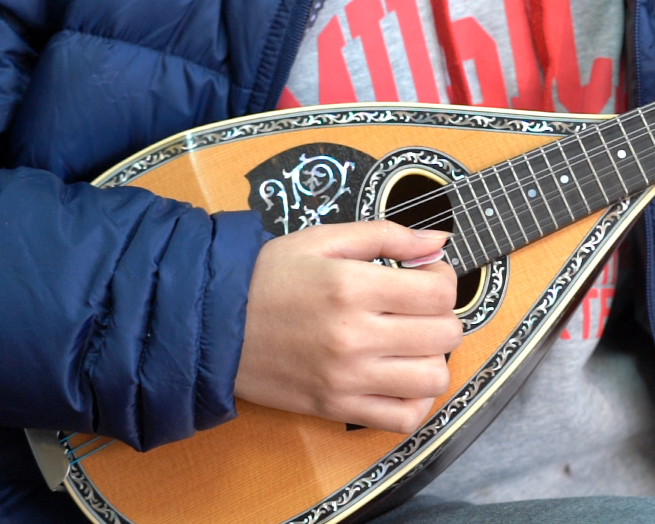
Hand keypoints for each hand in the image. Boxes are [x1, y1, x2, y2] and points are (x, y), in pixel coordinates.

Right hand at [235, 221, 461, 432]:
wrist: (209, 325)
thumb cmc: (267, 276)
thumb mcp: (324, 240)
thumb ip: (387, 236)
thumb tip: (439, 242)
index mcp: (353, 287)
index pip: (440, 293)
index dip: (443, 279)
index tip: (424, 276)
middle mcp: (354, 336)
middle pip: (445, 335)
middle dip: (441, 316)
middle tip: (417, 309)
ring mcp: (347, 379)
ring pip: (434, 379)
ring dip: (433, 359)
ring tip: (411, 344)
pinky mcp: (336, 409)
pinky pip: (405, 419)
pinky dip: (416, 400)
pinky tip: (401, 377)